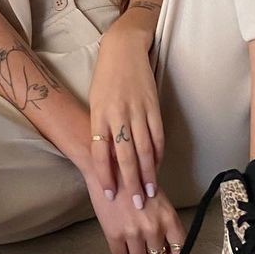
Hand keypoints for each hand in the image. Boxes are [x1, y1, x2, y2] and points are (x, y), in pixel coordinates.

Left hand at [84, 21, 162, 205]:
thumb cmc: (105, 78)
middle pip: (124, 156)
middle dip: (130, 183)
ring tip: (150, 192)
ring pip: (144, 149)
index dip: (105, 175)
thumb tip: (106, 157)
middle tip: (135, 204)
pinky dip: (159, 152)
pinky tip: (159, 166)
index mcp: (98, 115)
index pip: (100, 153)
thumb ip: (100, 128)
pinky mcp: (153, 105)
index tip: (109, 194)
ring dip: (148, 173)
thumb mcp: (95, 102)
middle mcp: (117, 115)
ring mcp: (137, 111)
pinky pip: (157, 134)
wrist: (123, 49)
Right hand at [85, 171, 186, 253]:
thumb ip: (164, 221)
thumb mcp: (158, 198)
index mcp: (169, 218)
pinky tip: (120, 244)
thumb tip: (166, 243)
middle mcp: (154, 228)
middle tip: (145, 247)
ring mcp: (133, 233)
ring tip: (131, 245)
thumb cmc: (134, 180)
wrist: (109, 168)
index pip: (180, 251)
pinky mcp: (114, 235)